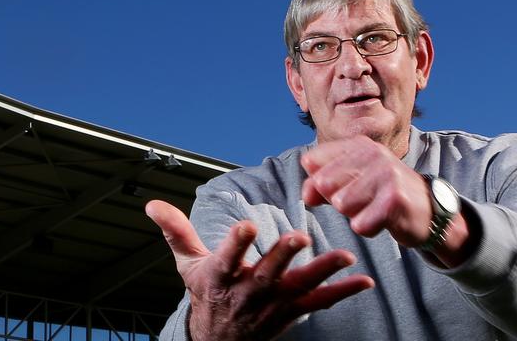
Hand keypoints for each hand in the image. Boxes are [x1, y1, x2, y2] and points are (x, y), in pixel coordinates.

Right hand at [145, 200, 374, 340]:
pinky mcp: (292, 314)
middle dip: (282, 256)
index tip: (247, 225)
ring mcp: (273, 306)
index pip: (227, 258)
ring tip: (346, 257)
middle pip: (266, 275)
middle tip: (299, 237)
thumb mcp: (187, 265)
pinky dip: (343, 293)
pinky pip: (320, 303)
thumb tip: (152, 203)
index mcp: (220, 278)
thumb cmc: (206, 295)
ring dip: (322, 272)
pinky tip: (365, 280)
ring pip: (298, 288)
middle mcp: (247, 294)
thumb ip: (176, 232)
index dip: (236, 244)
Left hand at [300, 136, 433, 246]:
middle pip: (324, 185)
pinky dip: (369, 228)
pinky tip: (384, 220)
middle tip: (363, 200)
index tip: (340, 187)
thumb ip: (320, 185)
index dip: (317, 183)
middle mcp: (373, 153)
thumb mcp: (350, 183)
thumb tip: (307, 195)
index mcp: (358, 144)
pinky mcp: (395, 199)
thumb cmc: (383, 195)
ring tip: (375, 208)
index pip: (312, 161)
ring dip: (355, 215)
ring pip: (342, 205)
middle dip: (338, 201)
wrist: (428, 211)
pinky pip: (360, 224)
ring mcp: (386, 173)